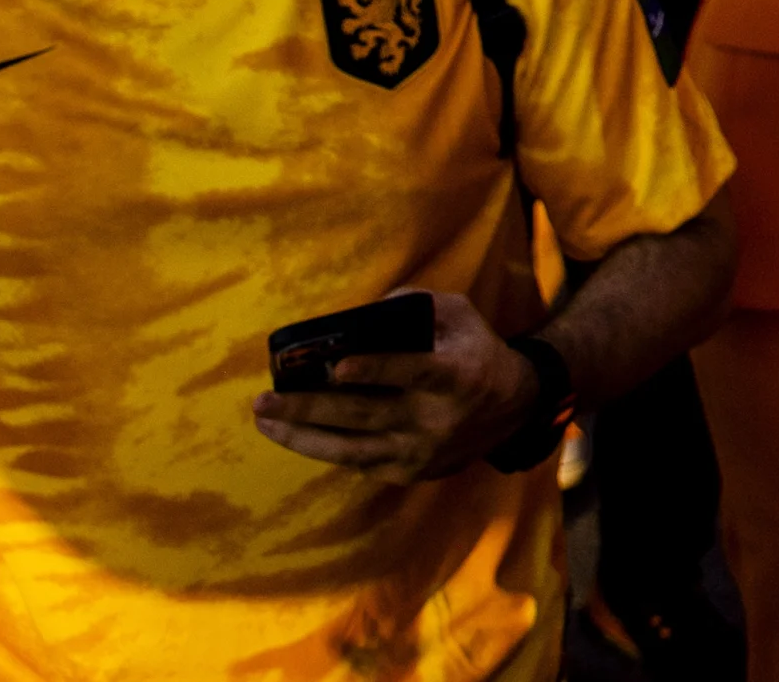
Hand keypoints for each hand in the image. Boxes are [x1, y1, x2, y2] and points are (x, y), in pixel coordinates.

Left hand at [251, 290, 541, 483]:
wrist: (514, 407)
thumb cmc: (477, 350)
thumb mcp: (460, 315)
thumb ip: (416, 305)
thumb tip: (364, 311)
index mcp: (455, 375)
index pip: (412, 371)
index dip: (375, 369)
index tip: (336, 366)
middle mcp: (437, 418)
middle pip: (364, 415)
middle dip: (309, 407)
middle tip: (264, 399)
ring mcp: (421, 451)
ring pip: (351, 449)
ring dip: (302, 436)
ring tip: (265, 421)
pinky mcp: (409, 472)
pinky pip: (358, 462)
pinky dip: (324, 448)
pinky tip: (295, 433)